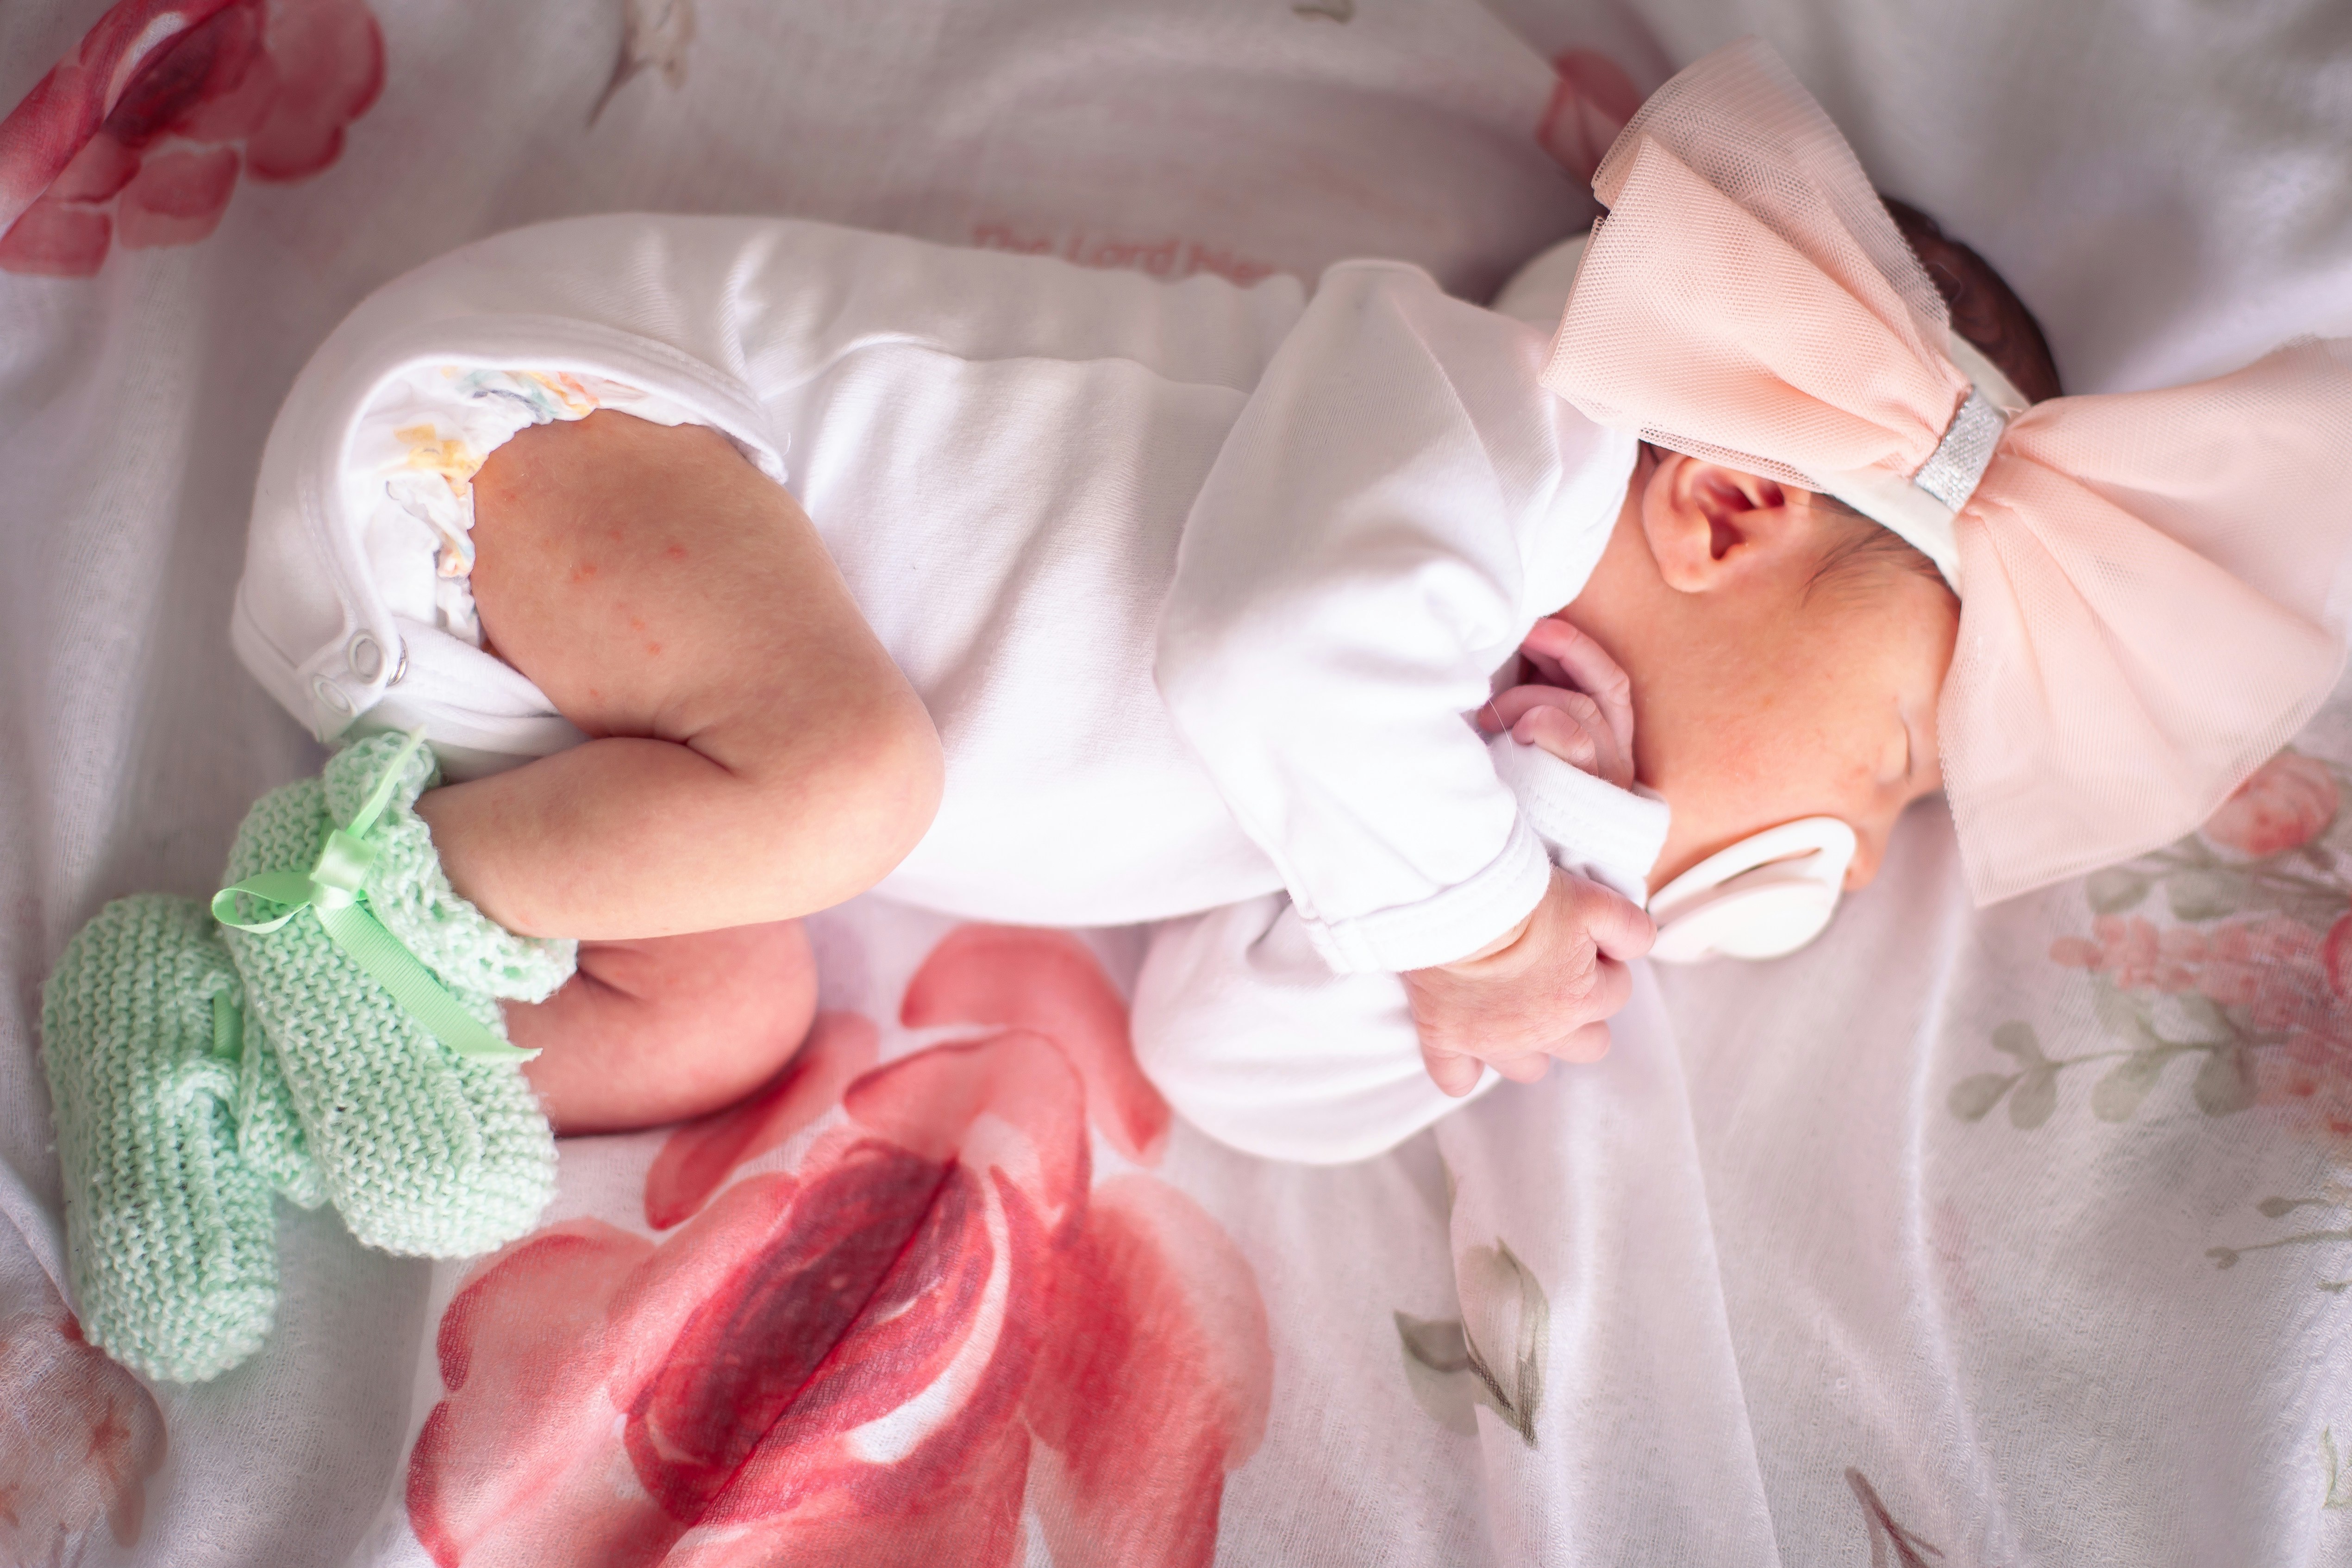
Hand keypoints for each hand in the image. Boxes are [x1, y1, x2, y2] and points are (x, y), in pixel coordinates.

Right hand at [1404, 866, 1654, 1095]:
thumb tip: (1638, 948)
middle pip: (1587, 1045)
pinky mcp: (1444, 1039)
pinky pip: (1457, 1080)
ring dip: (1531, 1044)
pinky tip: (1466, 1049)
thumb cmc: (1519, 896)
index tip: (1579, 940)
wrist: (1452, 898)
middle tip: (1555, 976)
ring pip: (1531, 1069)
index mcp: (1580, 999)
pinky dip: (1463, 1070)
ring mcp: (1491, 1042)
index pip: (1615, 992)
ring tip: (1516, 1007)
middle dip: (1581, 1015)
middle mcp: (1541, 1032)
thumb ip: (1631, 929)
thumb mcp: (1595, 901)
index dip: (1602, 964)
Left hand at [1474, 616, 1635, 789]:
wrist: (1506, 863)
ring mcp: (1607, 776)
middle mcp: (1617, 754)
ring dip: (1528, 700)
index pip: (1608, 677)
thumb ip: (1537, 690)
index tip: (1534, 625)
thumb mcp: (1525, 727)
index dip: (1575, 645)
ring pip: (1584, 708)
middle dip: (1564, 650)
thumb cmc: (1510, 783)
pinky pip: (1575, 740)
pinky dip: (1539, 726)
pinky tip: (1511, 738)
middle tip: (1522, 636)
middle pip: (1611, 683)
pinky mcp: (1589, 795)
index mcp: (1607, 734)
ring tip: (1489, 716)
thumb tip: (1521, 640)